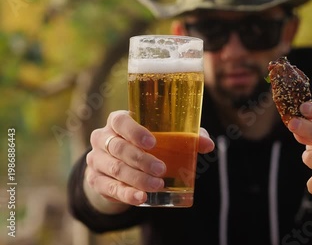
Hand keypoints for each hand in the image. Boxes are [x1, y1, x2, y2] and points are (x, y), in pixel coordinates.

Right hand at [85, 110, 213, 209]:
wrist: (121, 163)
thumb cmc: (148, 143)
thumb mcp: (165, 137)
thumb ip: (187, 137)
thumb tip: (208, 145)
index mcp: (117, 121)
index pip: (120, 121)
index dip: (135, 131)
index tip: (153, 143)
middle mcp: (102, 138)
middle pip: (119, 148)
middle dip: (141, 160)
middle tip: (162, 169)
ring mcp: (96, 159)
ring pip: (115, 169)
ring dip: (137, 179)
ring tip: (157, 185)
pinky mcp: (95, 179)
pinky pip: (109, 188)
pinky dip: (126, 194)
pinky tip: (140, 198)